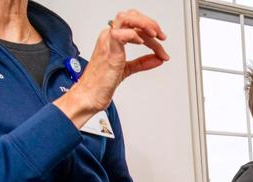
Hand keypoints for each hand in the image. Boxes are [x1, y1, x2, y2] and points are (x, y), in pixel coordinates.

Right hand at [54, 10, 169, 126]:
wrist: (90, 95)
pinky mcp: (109, 51)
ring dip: (144, 25)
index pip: (133, 24)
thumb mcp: (127, 69)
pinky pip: (120, 34)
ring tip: (156, 36)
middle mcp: (109, 37)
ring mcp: (108, 42)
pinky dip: (134, 36)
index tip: (161, 41)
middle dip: (150, 23)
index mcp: (112, 38)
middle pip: (131, 16)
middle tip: (161, 37)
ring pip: (126, 19)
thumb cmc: (101, 82)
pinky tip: (142, 43)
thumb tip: (158, 59)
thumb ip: (142, 63)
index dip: (150, 29)